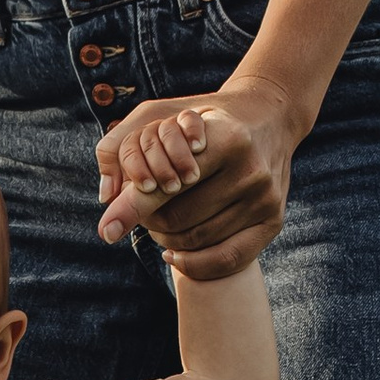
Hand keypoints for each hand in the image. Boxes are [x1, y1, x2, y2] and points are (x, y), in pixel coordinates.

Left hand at [96, 76, 301, 276]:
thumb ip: (126, 147)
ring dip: (167, 239)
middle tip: (142, 211)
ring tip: (159, 224)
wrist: (268, 118)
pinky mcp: (274, 222)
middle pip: (177, 218)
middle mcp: (251, 171)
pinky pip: (227, 260)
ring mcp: (265, 199)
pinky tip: (174, 256)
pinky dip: (194, 265)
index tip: (106, 230)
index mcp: (228, 139)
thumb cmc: (205, 118)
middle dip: (149, 220)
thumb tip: (106, 197)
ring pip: (196, 240)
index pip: (167, 185)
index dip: (132, 208)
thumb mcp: (166, 114)